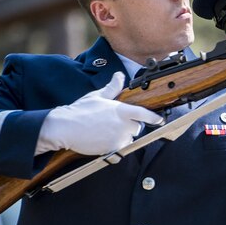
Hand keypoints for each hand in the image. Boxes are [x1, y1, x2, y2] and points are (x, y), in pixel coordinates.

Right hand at [36, 71, 162, 155]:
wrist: (66, 128)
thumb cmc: (80, 111)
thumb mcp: (97, 96)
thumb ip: (112, 88)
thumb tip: (119, 75)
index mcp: (121, 110)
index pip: (144, 114)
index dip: (154, 117)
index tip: (160, 119)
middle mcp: (123, 125)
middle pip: (137, 127)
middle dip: (131, 125)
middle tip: (116, 122)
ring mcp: (119, 138)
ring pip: (129, 138)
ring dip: (123, 135)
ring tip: (107, 130)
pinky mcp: (113, 149)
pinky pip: (121, 147)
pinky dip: (115, 143)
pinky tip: (103, 138)